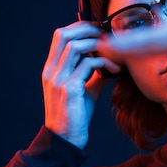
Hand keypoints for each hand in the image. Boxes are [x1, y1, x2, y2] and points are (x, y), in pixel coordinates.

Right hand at [42, 21, 121, 148]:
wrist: (66, 139)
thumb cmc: (75, 115)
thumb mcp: (84, 90)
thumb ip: (93, 75)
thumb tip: (109, 63)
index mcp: (52, 69)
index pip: (60, 35)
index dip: (80, 28)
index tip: (99, 31)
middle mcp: (51, 71)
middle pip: (64, 35)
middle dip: (88, 30)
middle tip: (107, 36)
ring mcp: (58, 79)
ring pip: (75, 46)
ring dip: (98, 45)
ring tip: (114, 53)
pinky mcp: (69, 89)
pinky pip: (88, 65)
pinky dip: (105, 63)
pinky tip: (115, 70)